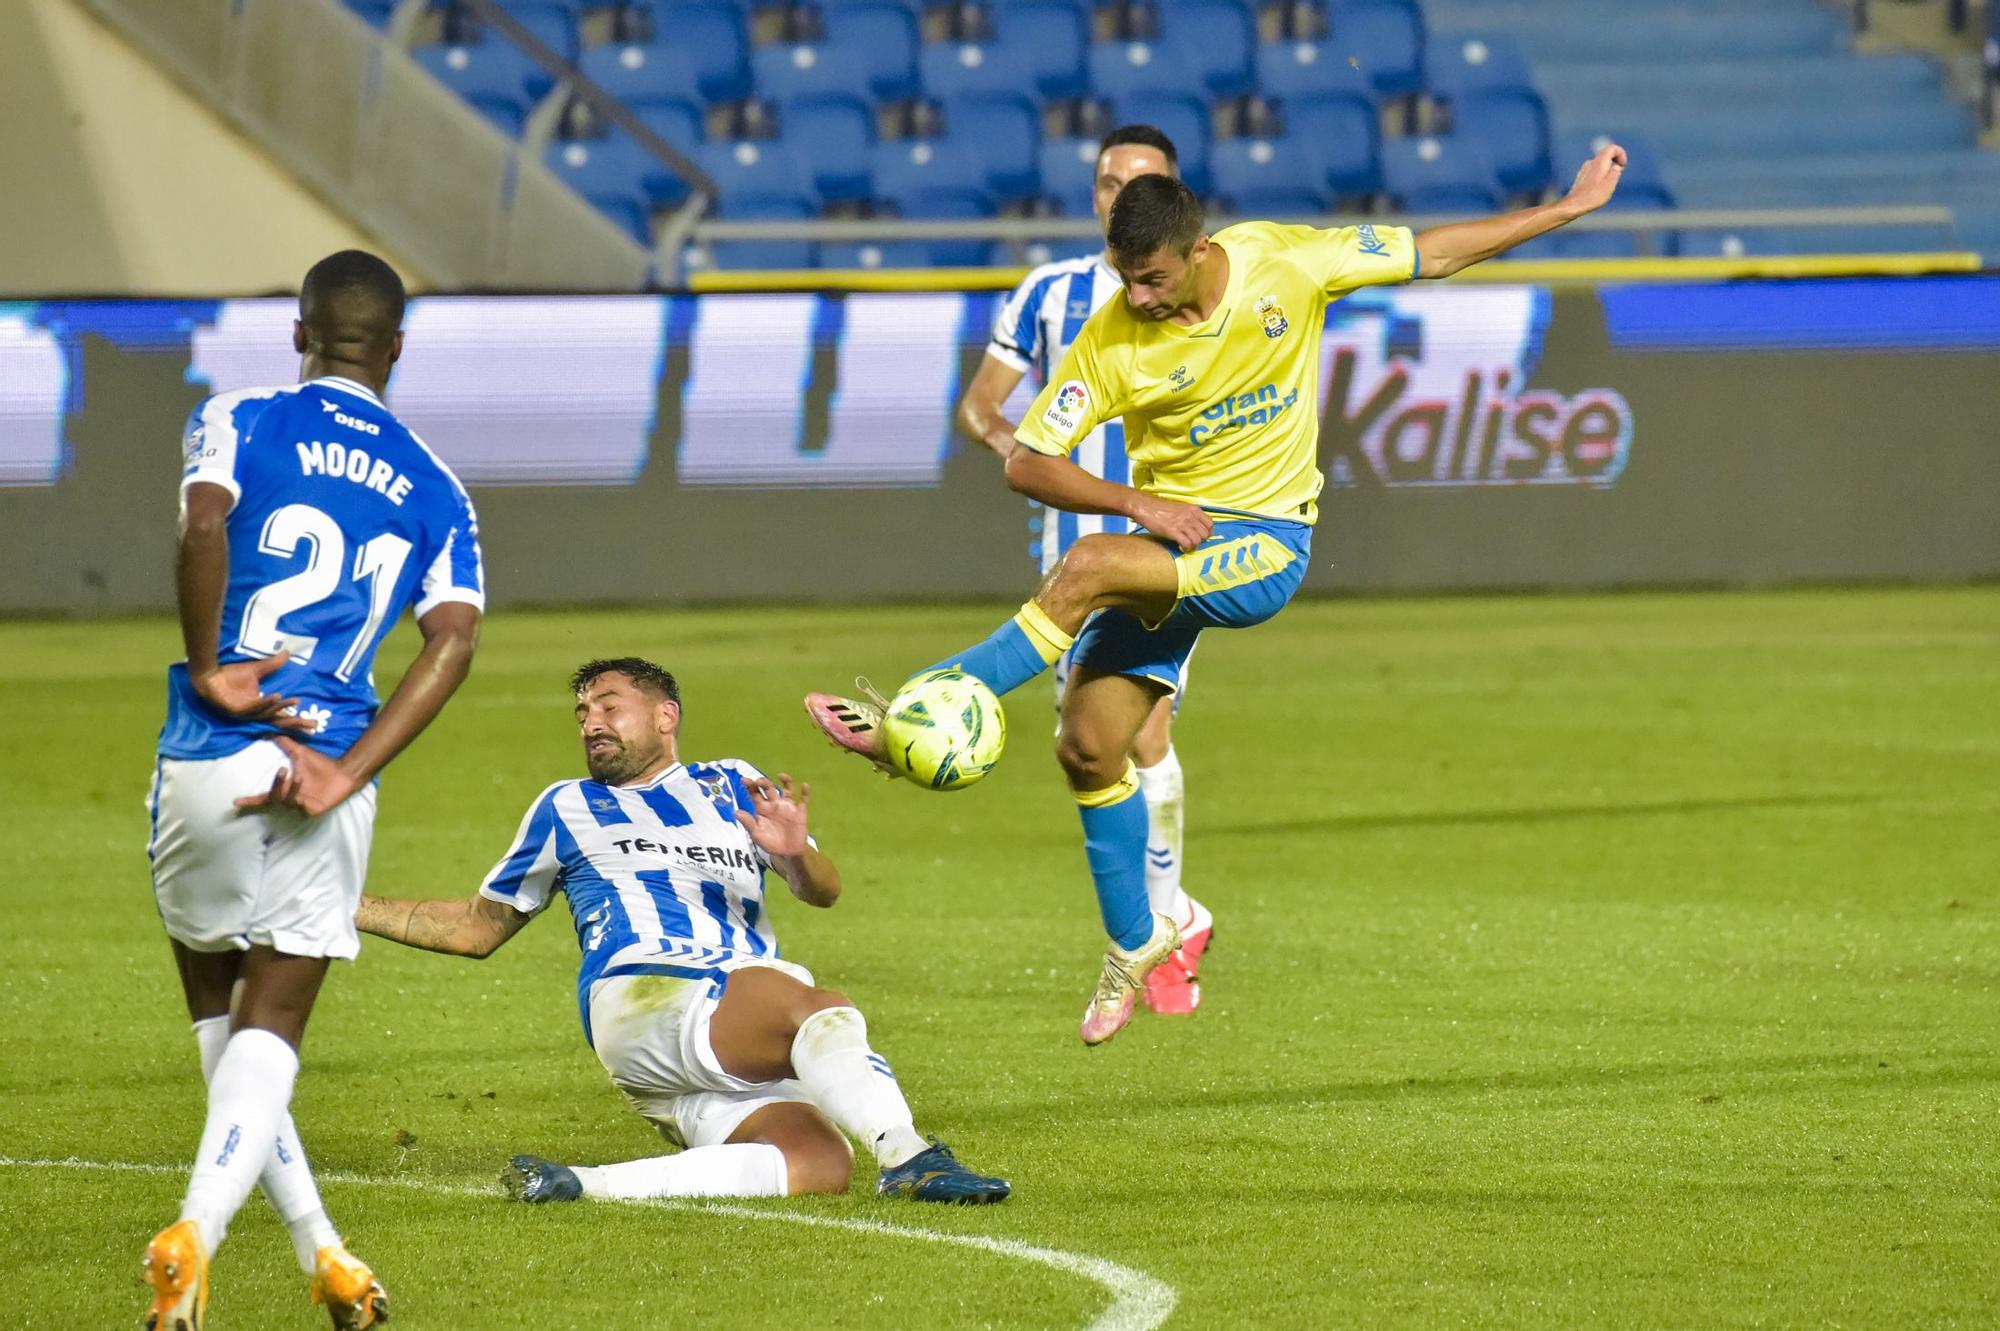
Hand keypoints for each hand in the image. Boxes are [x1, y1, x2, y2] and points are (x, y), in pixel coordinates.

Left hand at [190, 651, 315, 729]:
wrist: (209, 675)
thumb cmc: (230, 675)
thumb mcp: (256, 670)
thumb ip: (272, 664)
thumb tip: (287, 653)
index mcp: (260, 707)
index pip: (281, 716)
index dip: (296, 719)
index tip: (313, 723)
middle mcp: (254, 713)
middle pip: (278, 721)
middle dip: (294, 723)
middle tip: (312, 725)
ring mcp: (244, 713)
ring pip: (266, 713)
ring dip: (280, 707)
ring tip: (293, 701)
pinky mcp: (234, 710)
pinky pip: (252, 707)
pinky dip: (264, 703)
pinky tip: (275, 696)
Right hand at [234, 735, 362, 816]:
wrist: (343, 772)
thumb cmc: (321, 765)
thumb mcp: (300, 752)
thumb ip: (286, 744)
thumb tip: (271, 731)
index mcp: (285, 788)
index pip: (263, 797)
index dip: (250, 800)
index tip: (235, 802)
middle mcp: (290, 799)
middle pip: (273, 797)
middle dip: (276, 784)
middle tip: (283, 770)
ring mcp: (300, 806)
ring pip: (286, 801)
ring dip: (291, 786)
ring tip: (300, 775)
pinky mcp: (311, 811)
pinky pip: (299, 807)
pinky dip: (299, 795)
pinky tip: (305, 785)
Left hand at [733, 774, 810, 860]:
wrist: (787, 853)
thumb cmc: (770, 843)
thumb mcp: (756, 834)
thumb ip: (748, 822)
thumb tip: (735, 812)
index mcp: (762, 808)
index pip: (755, 793)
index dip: (750, 786)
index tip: (744, 780)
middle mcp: (774, 804)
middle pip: (769, 788)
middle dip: (764, 782)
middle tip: (759, 781)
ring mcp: (788, 806)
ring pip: (787, 789)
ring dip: (786, 781)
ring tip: (781, 776)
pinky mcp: (800, 811)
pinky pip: (804, 799)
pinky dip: (805, 792)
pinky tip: (804, 785)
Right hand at [1129, 495, 1212, 551]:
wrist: (1146, 507)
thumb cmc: (1161, 508)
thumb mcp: (1181, 508)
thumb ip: (1190, 516)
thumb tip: (1196, 528)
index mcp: (1193, 509)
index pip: (1210, 524)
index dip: (1207, 533)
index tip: (1201, 537)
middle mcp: (1190, 516)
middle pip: (1205, 534)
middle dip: (1200, 541)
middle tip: (1192, 542)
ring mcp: (1182, 524)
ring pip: (1197, 540)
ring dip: (1192, 546)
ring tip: (1186, 546)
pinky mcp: (1173, 531)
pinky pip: (1187, 544)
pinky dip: (1185, 548)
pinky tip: (1180, 547)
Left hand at [1561, 142, 1626, 217]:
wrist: (1574, 205)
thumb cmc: (1593, 196)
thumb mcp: (1610, 184)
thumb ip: (1616, 171)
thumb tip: (1616, 166)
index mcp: (1599, 162)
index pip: (1612, 148)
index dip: (1621, 154)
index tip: (1622, 166)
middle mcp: (1590, 162)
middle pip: (1607, 156)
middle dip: (1615, 164)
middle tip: (1615, 179)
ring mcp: (1585, 169)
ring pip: (1601, 164)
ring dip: (1608, 171)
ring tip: (1606, 186)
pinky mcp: (1582, 177)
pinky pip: (1595, 171)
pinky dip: (1601, 176)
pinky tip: (1598, 189)